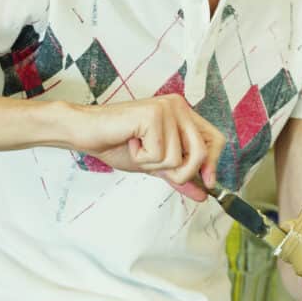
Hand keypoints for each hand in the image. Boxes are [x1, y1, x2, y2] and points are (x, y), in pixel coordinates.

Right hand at [68, 94, 225, 199]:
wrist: (86, 133)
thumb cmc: (116, 143)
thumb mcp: (155, 164)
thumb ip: (179, 176)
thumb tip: (203, 194)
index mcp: (182, 113)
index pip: (215, 139)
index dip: (213, 164)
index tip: (206, 184)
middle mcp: (178, 107)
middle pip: (201, 152)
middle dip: (181, 171)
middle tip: (155, 165)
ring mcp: (166, 109)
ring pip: (178, 158)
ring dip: (153, 164)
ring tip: (137, 148)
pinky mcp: (153, 115)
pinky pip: (159, 154)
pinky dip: (141, 157)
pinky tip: (130, 143)